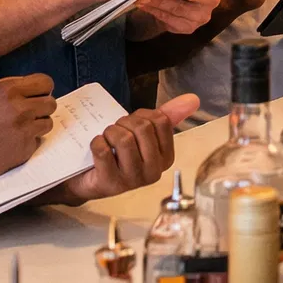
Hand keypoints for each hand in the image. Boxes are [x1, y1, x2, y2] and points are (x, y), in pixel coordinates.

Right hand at [0, 73, 55, 187]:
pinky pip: (36, 142)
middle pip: (51, 103)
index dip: (42, 88)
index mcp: (8, 90)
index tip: (38, 94)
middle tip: (30, 113)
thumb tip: (22, 88)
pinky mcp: (24, 150)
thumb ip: (2, 89)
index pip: (45, 82)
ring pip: (47, 123)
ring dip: (36, 125)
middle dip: (42, 107)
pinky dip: (27, 143)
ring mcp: (24, 130)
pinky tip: (10, 144)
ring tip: (18, 130)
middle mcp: (20, 108)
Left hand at [60, 94, 201, 202]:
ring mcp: (132, 180)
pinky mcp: (110, 183)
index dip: (141, 115)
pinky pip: (103, 151)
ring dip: (110, 132)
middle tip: (116, 132)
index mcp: (166, 158)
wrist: (88, 176)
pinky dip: (96, 143)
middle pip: (142, 128)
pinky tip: (97, 148)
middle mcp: (153, 172)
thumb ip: (169, 115)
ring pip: (124, 139)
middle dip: (124, 123)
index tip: (132, 125)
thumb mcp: (144, 132)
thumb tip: (194, 99)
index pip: (160, 120)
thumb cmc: (119, 152)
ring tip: (106, 140)